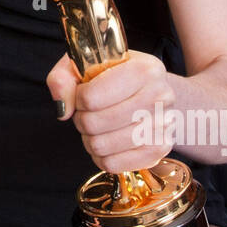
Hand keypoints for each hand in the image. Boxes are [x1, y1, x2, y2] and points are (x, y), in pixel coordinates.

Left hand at [47, 51, 175, 173]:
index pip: (91, 97)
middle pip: (94, 124)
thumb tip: (63, 108)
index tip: (83, 94)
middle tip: (87, 112)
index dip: (77, 99)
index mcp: (144, 70)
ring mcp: (163, 126)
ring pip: (101, 146)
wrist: (153, 89)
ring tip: (97, 126)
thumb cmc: (117, 75)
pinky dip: (101, 156)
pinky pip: (113, 164)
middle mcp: (160, 97)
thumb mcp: (86, 62)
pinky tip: (106, 140)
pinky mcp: (160, 150)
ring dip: (89, 138)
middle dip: (82, 119)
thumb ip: (63, 78)